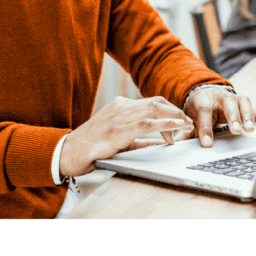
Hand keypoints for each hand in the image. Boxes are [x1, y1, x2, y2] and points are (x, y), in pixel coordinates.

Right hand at [59, 96, 194, 176]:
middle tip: (189, 122)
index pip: (151, 102)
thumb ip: (138, 140)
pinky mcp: (118, 130)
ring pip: (154, 109)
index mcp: (120, 106)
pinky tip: (176, 128)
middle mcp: (121, 106)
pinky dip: (165, 124)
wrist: (66, 153)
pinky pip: (147, 124)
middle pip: (156, 102)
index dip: (169, 109)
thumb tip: (159, 144)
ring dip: (175, 116)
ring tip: (187, 125)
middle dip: (176, 110)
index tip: (181, 120)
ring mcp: (119, 116)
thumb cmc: (90, 147)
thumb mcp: (117, 140)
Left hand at [183, 86, 255, 147]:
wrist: (207, 93)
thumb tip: (177, 142)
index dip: (205, 127)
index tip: (207, 144)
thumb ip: (185, 130)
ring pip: (244, 103)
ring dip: (247, 116)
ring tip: (249, 130)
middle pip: (228, 103)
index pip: (204, 111)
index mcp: (203, 99)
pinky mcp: (247, 105)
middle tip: (235, 131)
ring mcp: (236, 99)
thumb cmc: (199, 108)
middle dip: (232, 117)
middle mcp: (221, 96)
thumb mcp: (190, 117)